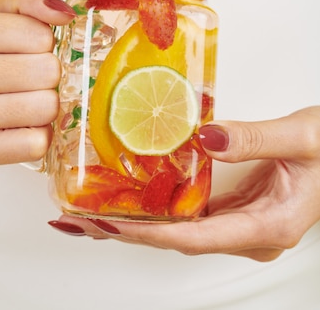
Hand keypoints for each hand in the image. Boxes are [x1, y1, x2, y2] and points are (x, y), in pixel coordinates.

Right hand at [0, 0, 74, 165]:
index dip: (42, 38)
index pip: (39, 35)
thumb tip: (64, 12)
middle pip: (46, 72)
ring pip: (46, 108)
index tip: (24, 44)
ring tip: (24, 94)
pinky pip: (36, 144)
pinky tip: (20, 120)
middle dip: (47, 69)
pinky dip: (39, 132)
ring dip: (46, 100)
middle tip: (27, 71)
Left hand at [54, 107, 319, 261]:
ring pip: (179, 229)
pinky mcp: (236, 210)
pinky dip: (156, 209)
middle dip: (126, 230)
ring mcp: (242, 223)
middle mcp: (250, 234)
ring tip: (89, 212)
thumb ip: (255, 138)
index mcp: (267, 227)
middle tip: (78, 218)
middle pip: (177, 238)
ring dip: (136, 221)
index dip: (147, 232)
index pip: (194, 237)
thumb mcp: (300, 137)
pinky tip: (129, 200)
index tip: (107, 222)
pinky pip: (189, 214)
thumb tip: (207, 137)